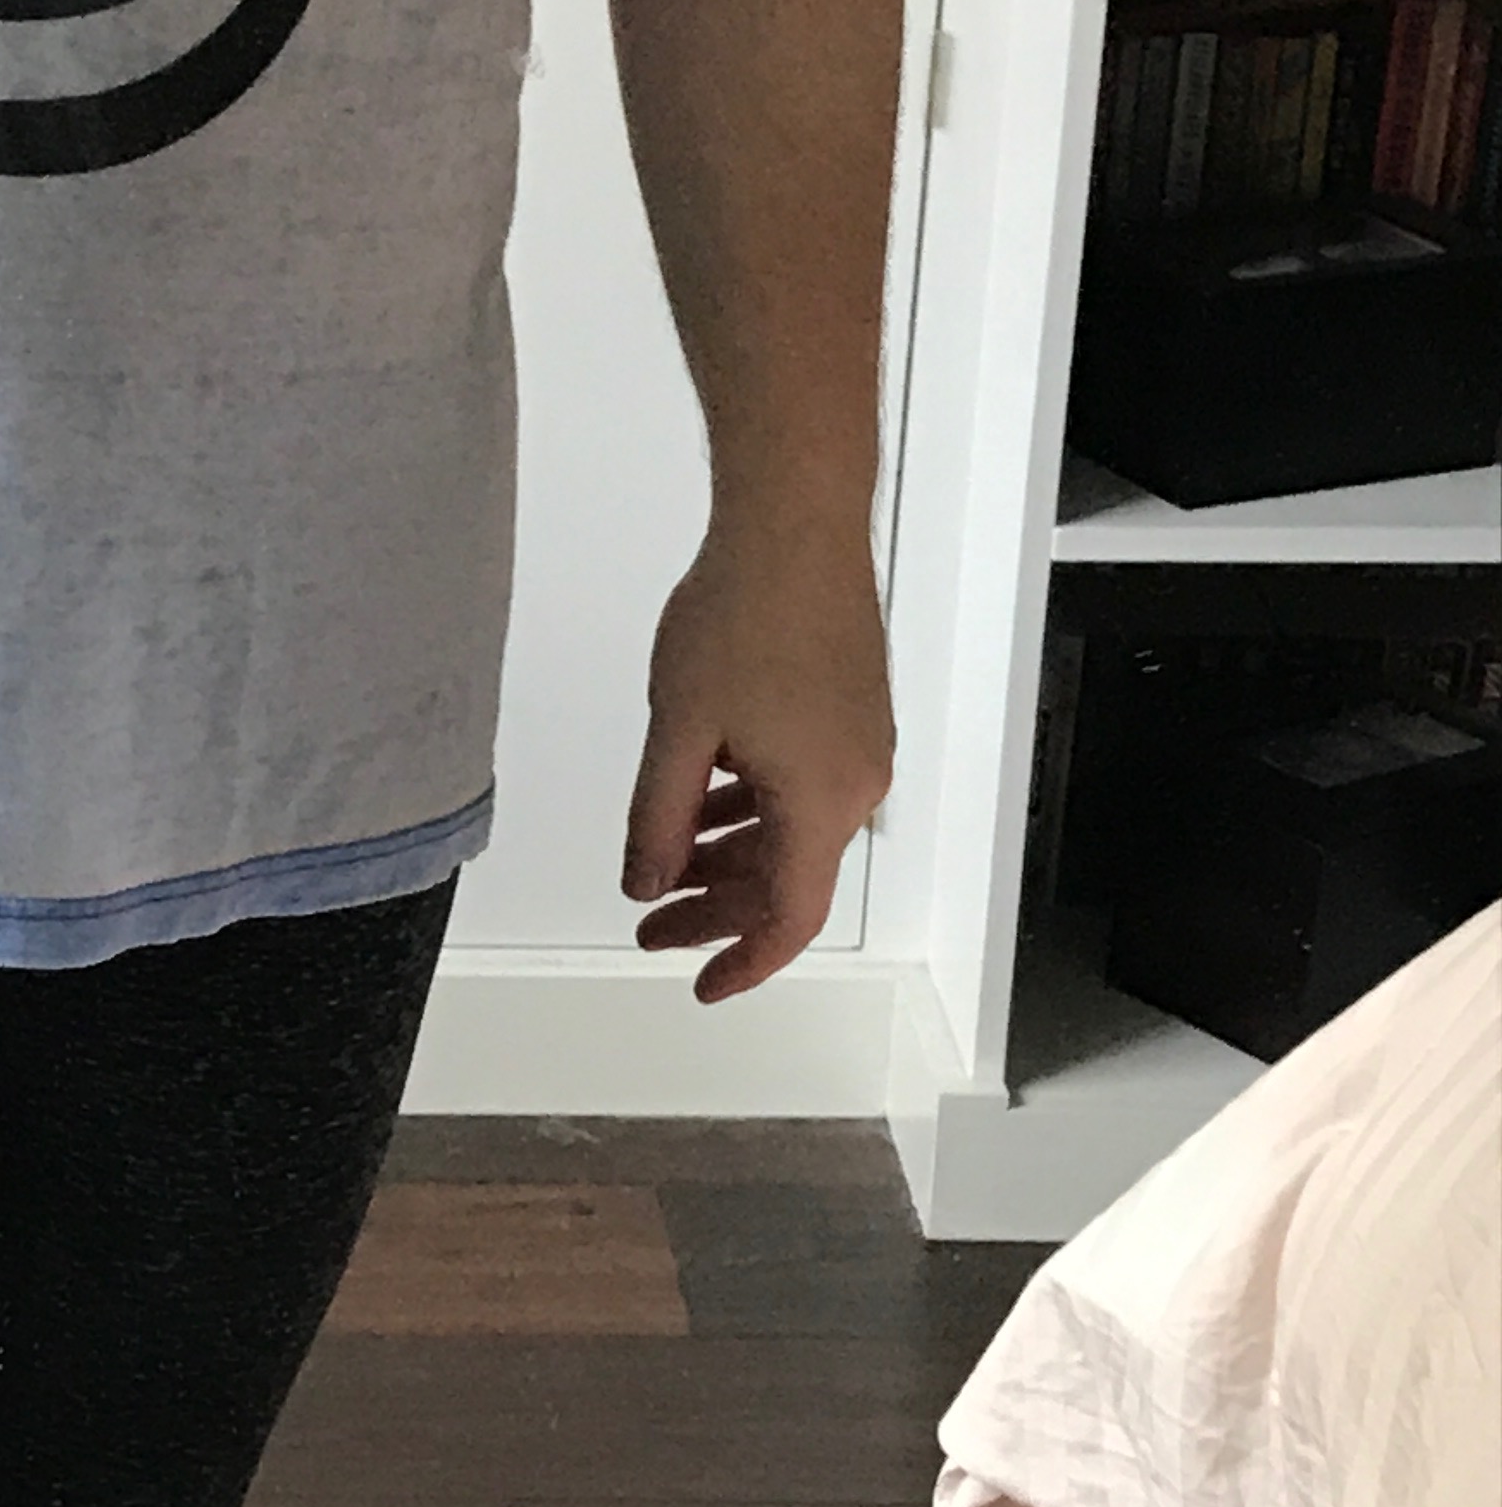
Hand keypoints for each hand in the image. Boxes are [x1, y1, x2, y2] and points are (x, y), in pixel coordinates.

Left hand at [621, 526, 894, 1004]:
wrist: (794, 524)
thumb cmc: (746, 612)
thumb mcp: (677, 732)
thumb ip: (657, 819)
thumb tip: (647, 881)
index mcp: (821, 800)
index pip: (791, 917)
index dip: (744, 960)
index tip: (703, 982)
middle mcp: (856, 781)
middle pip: (788, 879)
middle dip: (715, 909)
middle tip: (652, 926)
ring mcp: (860, 746)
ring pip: (792, 831)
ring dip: (728, 856)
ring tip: (664, 866)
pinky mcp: (852, 712)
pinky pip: (802, 787)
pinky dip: (751, 809)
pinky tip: (703, 802)